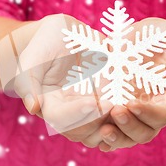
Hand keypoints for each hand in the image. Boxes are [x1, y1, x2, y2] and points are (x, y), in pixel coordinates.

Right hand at [2, 14, 129, 147]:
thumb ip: (28, 82)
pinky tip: (137, 103)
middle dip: (99, 121)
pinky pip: (119, 115)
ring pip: (102, 130)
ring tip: (128, 109)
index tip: (94, 103)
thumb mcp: (32, 57)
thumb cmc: (44, 44)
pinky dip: (128, 113)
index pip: (61, 119)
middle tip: (115, 107)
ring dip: (116, 124)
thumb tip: (33, 108)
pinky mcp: (109, 98)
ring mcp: (91, 108)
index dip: (77, 114)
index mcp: (50, 106)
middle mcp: (71, 113)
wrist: (64, 35)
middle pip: (83, 131)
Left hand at [99, 18, 165, 150]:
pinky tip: (93, 135)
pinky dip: (100, 135)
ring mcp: (130, 112)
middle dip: (129, 126)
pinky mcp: (112, 106)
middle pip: (143, 132)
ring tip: (103, 130)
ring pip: (124, 135)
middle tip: (116, 111)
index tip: (132, 104)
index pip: (161, 117)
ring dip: (115, 137)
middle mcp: (149, 113)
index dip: (147, 114)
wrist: (144, 35)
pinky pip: (107, 126)